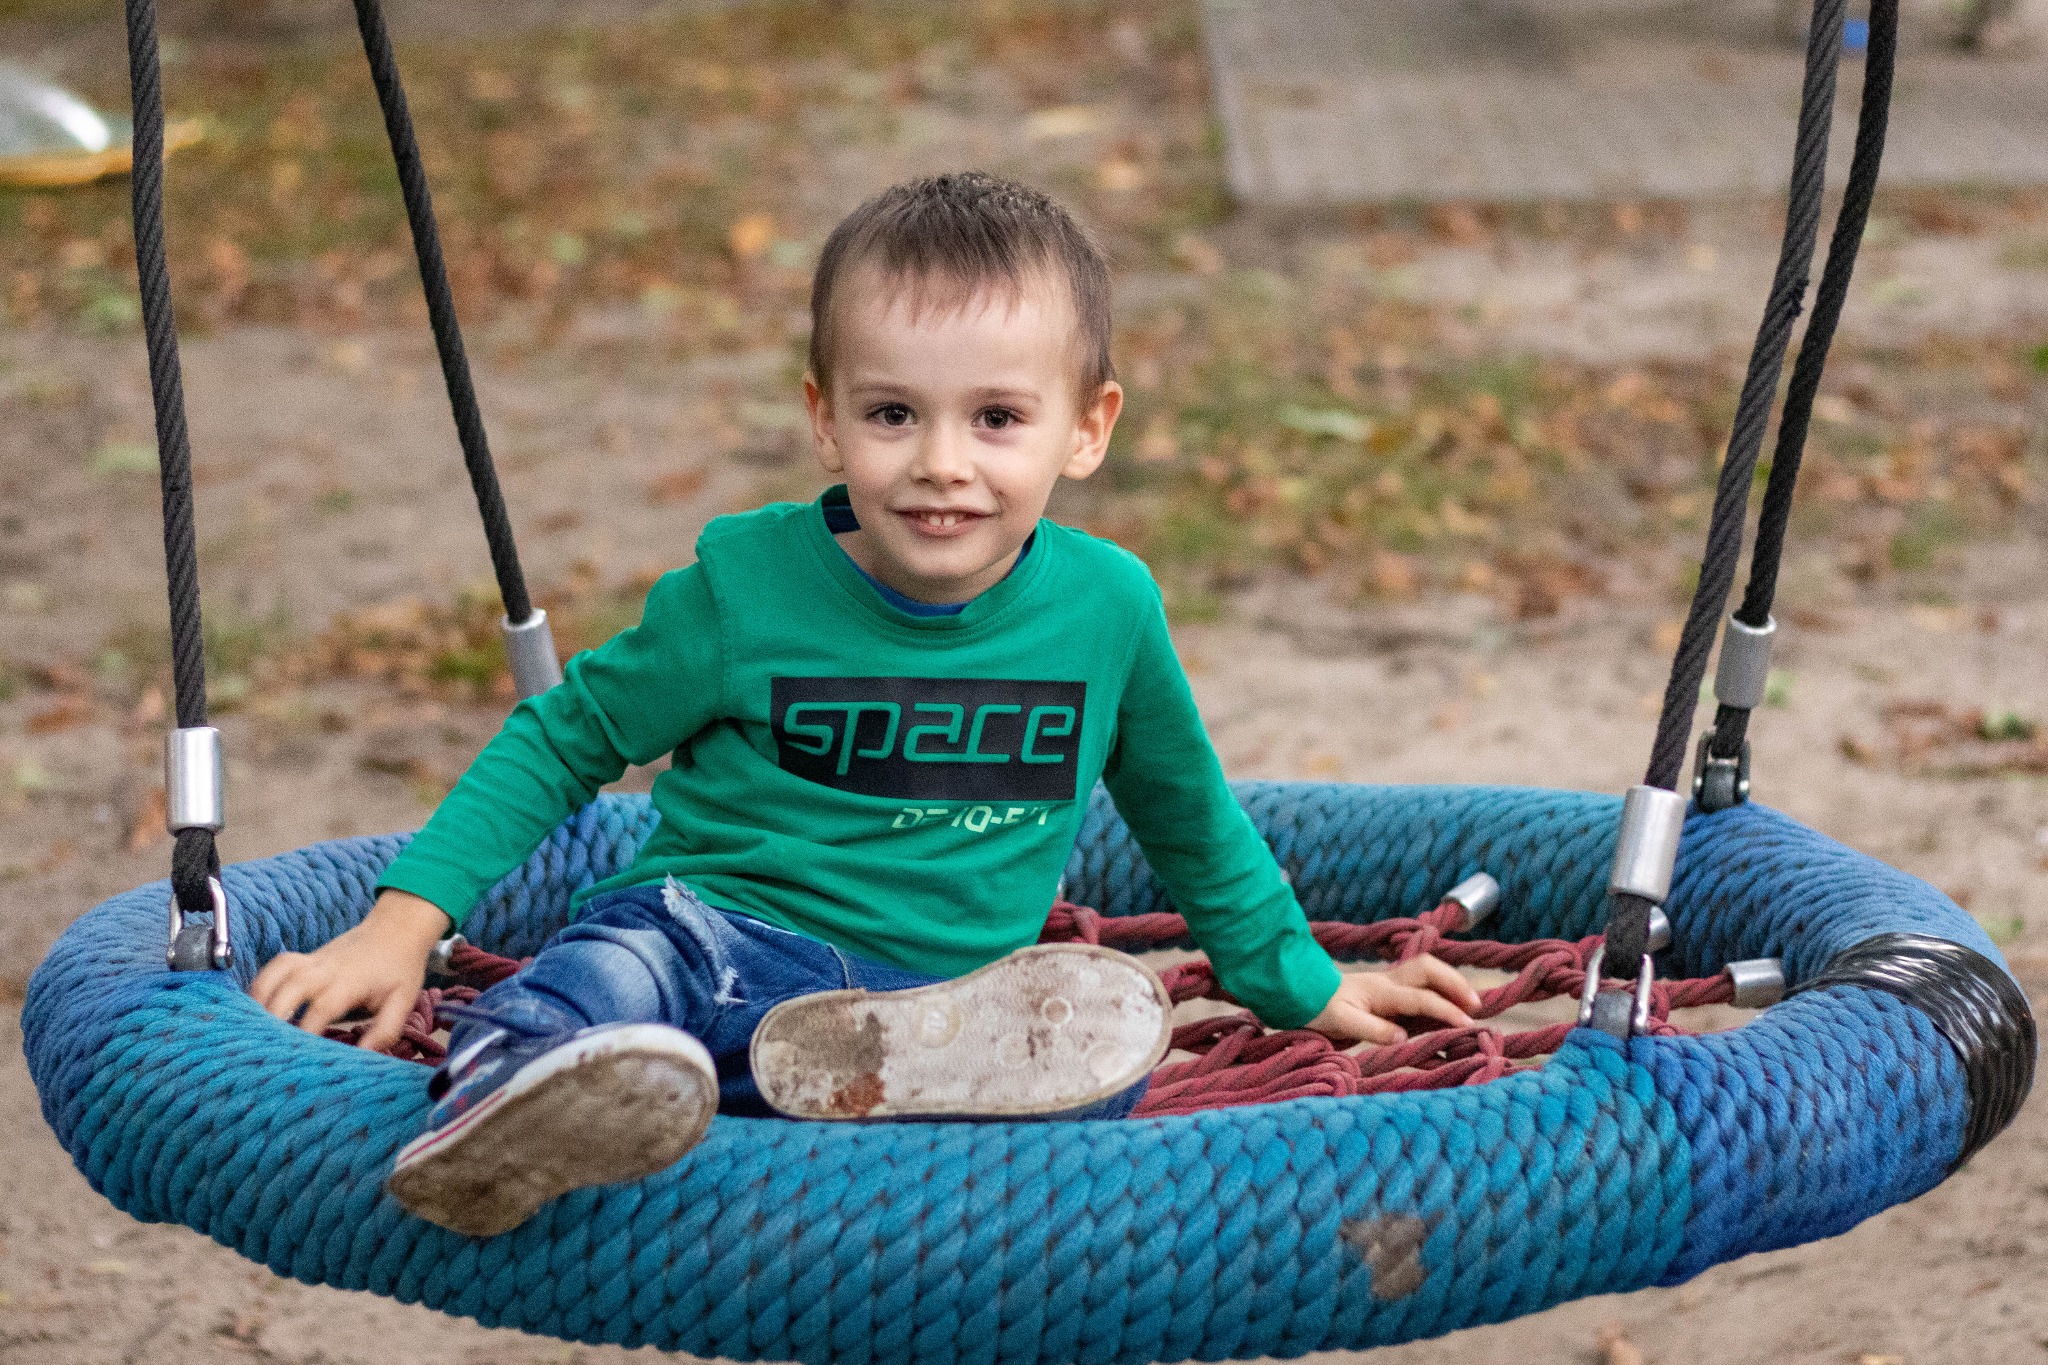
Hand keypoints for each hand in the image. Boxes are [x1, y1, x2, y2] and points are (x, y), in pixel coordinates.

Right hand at [249, 890, 451, 1052]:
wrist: (396, 929)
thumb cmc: (399, 969)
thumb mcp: (403, 1001)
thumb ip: (385, 1030)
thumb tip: (363, 1057)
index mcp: (349, 981)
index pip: (321, 1008)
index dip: (306, 1032)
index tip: (295, 1057)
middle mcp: (324, 969)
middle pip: (289, 989)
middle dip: (273, 1017)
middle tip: (261, 1046)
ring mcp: (310, 961)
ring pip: (275, 974)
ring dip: (259, 1000)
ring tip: (248, 1029)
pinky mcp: (302, 958)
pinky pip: (273, 967)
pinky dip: (259, 986)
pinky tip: (253, 1009)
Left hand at [1303, 954, 1481, 1045]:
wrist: (1300, 992)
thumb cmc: (1319, 1008)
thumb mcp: (1340, 1022)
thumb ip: (1372, 1029)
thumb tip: (1403, 1036)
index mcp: (1379, 991)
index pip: (1421, 998)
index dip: (1445, 1010)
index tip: (1467, 1025)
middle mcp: (1387, 980)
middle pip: (1429, 969)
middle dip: (1456, 983)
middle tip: (1476, 1006)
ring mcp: (1387, 980)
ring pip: (1426, 968)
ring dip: (1450, 980)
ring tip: (1471, 1001)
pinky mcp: (1386, 986)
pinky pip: (1419, 979)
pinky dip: (1439, 984)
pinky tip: (1450, 998)